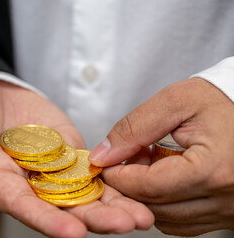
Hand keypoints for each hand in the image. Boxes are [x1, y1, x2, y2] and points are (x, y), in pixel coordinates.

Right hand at [0, 68, 152, 236]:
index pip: (15, 200)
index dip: (42, 217)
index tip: (74, 233)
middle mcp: (20, 177)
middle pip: (56, 204)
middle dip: (91, 218)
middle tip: (127, 225)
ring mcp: (45, 166)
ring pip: (78, 192)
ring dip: (110, 205)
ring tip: (143, 216)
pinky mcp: (64, 152)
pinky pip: (88, 170)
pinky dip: (111, 180)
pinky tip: (138, 187)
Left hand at [89, 77, 233, 235]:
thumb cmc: (220, 102)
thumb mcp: (175, 102)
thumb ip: (134, 128)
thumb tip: (103, 155)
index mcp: (213, 170)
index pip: (147, 187)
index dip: (117, 176)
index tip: (104, 162)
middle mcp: (225, 199)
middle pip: (154, 206)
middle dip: (129, 184)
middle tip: (126, 157)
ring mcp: (228, 211)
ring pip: (166, 219)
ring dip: (145, 194)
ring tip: (149, 162)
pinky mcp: (227, 214)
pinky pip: (182, 222)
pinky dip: (163, 203)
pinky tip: (164, 177)